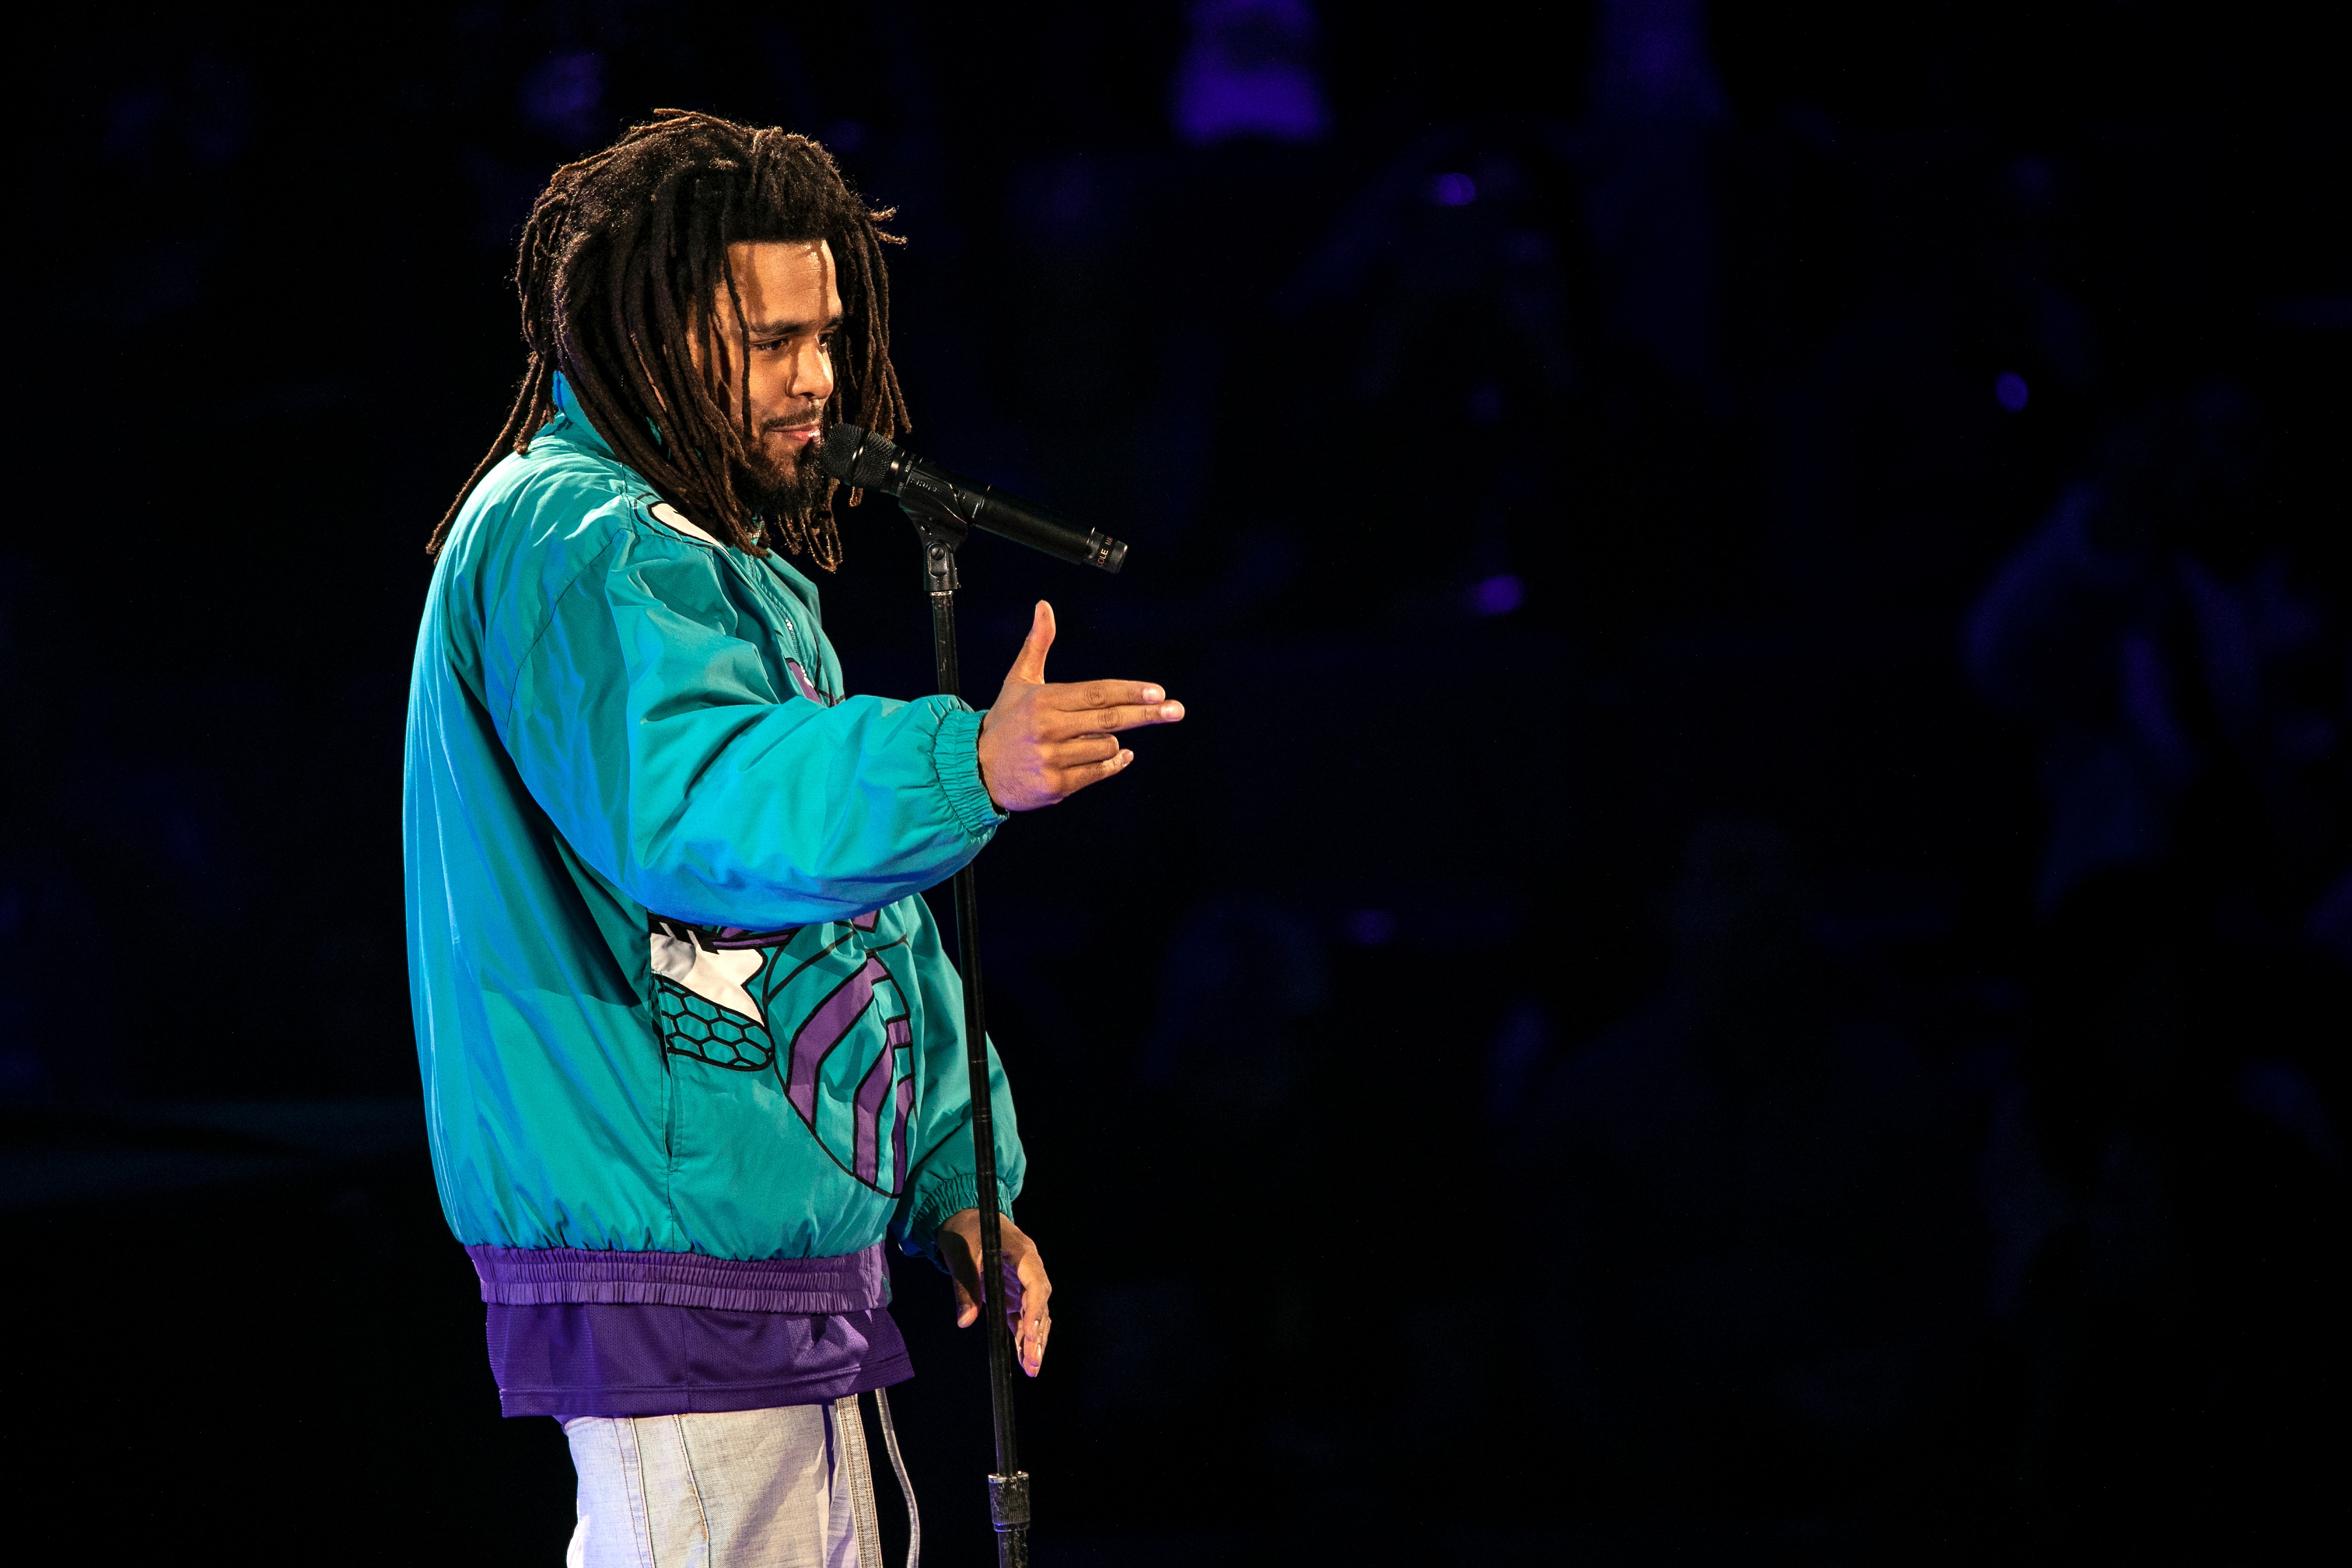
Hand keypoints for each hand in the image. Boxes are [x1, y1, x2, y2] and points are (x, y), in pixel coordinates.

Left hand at [937, 1209, 1052, 1376]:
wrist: (967, 1217)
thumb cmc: (965, 1231)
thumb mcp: (960, 1255)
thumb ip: (965, 1287)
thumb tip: (965, 1322)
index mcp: (1023, 1252)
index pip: (1036, 1284)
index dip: (1035, 1310)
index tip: (1030, 1335)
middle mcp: (1029, 1268)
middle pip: (1040, 1304)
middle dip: (1037, 1334)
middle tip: (1033, 1363)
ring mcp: (1023, 1282)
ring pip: (1036, 1314)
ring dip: (1034, 1341)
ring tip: (1031, 1368)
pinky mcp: (1014, 1292)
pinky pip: (1022, 1317)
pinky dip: (1023, 1337)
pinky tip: (1024, 1359)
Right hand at [975, 601, 1182, 811]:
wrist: (977, 768)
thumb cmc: (1005, 721)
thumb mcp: (1018, 680)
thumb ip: (1037, 644)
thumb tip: (1044, 605)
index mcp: (1044, 700)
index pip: (1097, 693)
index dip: (1130, 692)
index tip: (1158, 692)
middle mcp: (1049, 728)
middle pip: (1110, 720)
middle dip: (1147, 714)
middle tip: (1176, 710)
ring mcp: (1052, 758)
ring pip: (1106, 746)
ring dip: (1110, 743)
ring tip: (1088, 740)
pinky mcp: (1056, 785)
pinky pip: (1099, 772)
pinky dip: (1112, 764)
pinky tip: (1118, 756)